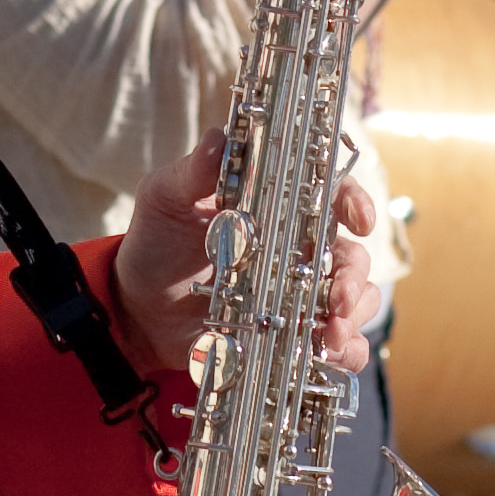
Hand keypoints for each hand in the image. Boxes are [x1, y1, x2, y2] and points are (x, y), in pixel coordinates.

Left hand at [113, 129, 381, 372]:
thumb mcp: (165, 199)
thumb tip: (219, 139)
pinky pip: (336, 345)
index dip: (354, 202)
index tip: (359, 220)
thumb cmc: (155, 243)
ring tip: (329, 335)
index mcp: (278, 210)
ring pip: (353, 299)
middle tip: (337, 297)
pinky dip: (346, 351)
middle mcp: (297, 250)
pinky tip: (331, 356)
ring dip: (352, 316)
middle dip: (353, 275)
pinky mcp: (291, 334)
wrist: (136, 308)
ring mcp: (298, 295)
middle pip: (351, 255)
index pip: (330, 197)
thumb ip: (194, 172)